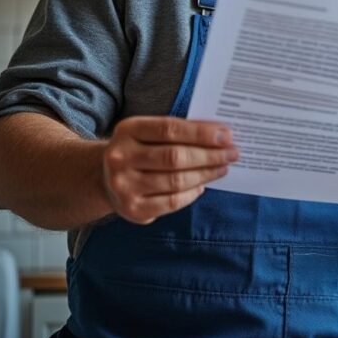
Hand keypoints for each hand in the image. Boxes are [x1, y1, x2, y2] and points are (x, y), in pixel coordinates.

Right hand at [102, 116, 238, 223]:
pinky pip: (172, 202)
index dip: (201, 133)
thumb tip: (221, 135)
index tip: (227, 135)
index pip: (170, 129)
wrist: (105, 178)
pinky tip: (203, 185)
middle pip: (175, 157)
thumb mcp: (149, 133)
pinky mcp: (133, 208)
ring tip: (223, 168)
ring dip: (206, 174)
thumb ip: (180, 132)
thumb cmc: (140, 150)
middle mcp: (120, 157)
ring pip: (177, 181)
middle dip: (210, 155)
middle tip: (233, 153)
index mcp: (127, 130)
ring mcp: (124, 185)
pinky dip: (192, 193)